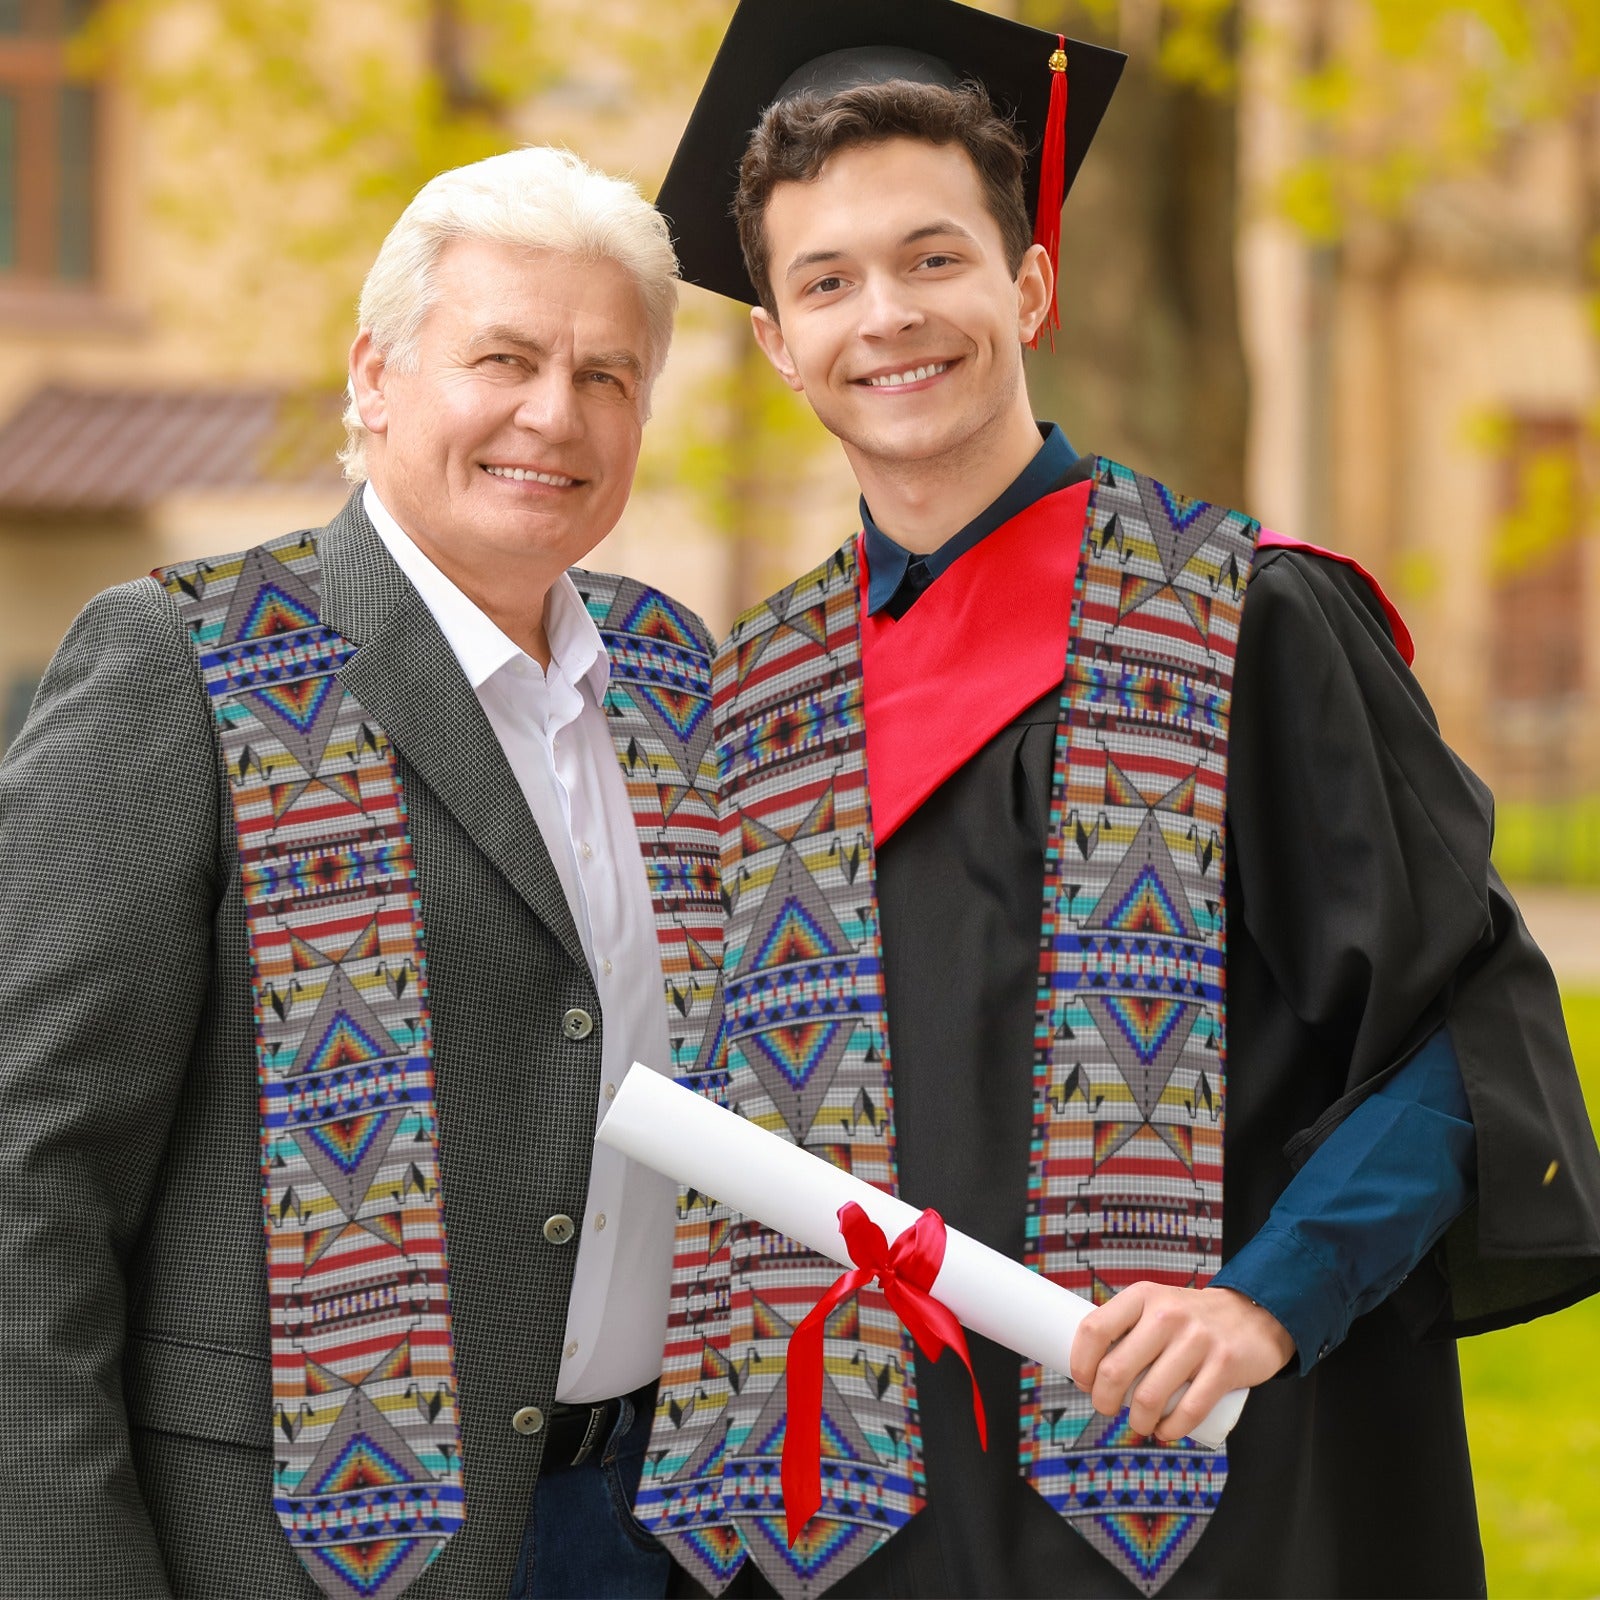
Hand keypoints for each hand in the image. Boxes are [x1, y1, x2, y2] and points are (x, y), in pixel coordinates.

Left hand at [1068, 1283, 1295, 1441]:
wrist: (1253, 1315)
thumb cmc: (1191, 1319)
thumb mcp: (1156, 1305)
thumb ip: (1127, 1326)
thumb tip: (1089, 1367)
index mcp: (1142, 1296)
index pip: (1094, 1329)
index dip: (1080, 1363)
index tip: (1083, 1382)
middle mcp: (1167, 1314)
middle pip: (1115, 1369)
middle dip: (1103, 1401)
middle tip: (1106, 1408)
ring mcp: (1197, 1340)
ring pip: (1149, 1397)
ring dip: (1137, 1422)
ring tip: (1139, 1423)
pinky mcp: (1224, 1366)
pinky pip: (1188, 1411)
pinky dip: (1170, 1430)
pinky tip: (1164, 1431)